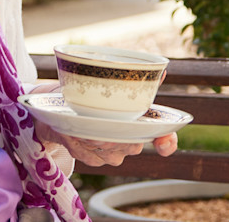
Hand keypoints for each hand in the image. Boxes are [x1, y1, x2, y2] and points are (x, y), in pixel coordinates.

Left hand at [27, 82, 178, 164]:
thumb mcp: (112, 85)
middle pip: (129, 143)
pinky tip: (69, 130)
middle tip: (94, 112)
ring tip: (78, 117)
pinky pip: (86, 151)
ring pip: (106, 146)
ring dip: (91, 132)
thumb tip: (161, 68)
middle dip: (112, 127)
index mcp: (141, 125)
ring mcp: (112, 154)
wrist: (61, 107)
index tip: (163, 142)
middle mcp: (130, 144)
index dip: (167, 142)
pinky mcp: (91, 159)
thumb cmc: (92, 96)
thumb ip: (137, 80)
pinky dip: (75, 137)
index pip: (164, 139)